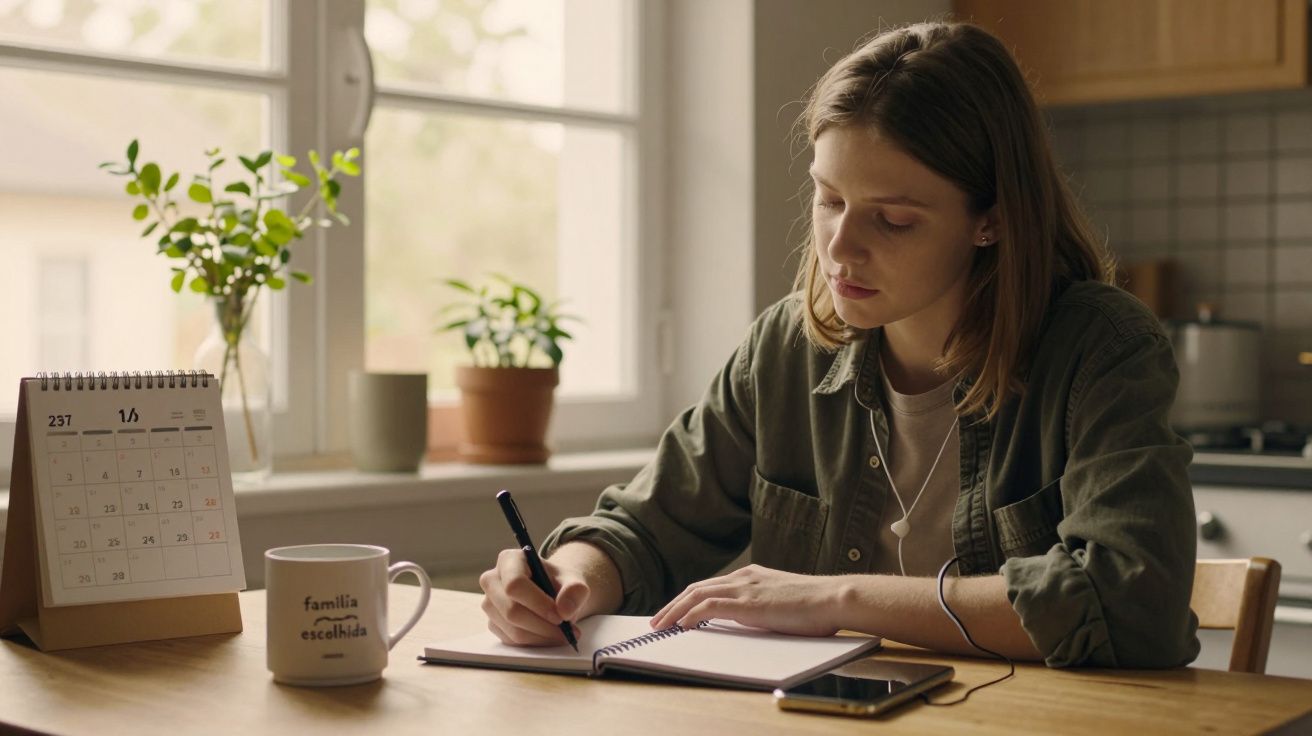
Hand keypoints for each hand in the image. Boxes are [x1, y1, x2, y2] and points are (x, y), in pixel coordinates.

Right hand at [479, 548, 591, 646]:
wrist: (553, 592)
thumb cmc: (559, 583)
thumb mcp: (573, 580)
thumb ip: (575, 590)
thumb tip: (564, 611)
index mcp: (509, 560)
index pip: (515, 584)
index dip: (538, 603)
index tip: (560, 616)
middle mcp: (492, 580)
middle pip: (511, 610)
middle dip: (542, 625)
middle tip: (567, 631)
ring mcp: (489, 603)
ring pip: (513, 630)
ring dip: (542, 637)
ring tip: (563, 634)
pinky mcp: (493, 623)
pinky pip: (512, 640)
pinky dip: (535, 642)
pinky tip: (549, 635)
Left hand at [649, 564, 844, 635]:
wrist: (834, 598)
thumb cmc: (817, 606)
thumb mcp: (783, 602)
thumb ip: (764, 605)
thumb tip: (753, 619)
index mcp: (752, 576)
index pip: (711, 585)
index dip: (688, 599)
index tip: (675, 612)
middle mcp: (744, 577)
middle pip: (697, 588)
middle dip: (673, 604)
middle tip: (658, 620)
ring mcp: (745, 588)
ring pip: (697, 596)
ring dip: (675, 611)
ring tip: (661, 626)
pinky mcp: (747, 603)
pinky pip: (709, 607)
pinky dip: (690, 615)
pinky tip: (681, 625)